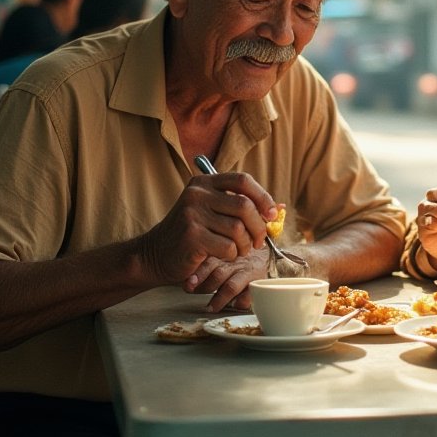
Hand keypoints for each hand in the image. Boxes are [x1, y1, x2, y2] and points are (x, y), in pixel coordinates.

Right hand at [138, 170, 276, 300]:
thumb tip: (280, 208)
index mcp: (203, 182)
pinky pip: (228, 246)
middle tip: (258, 241)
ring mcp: (192, 214)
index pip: (242, 180)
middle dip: (258, 226)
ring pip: (238, 228)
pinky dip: (232, 255)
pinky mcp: (191, 236)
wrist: (155, 255)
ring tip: (239, 250)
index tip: (272, 214)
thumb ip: (240, 207)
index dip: (262, 197)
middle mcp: (197, 194)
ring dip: (245, 244)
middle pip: (244, 205)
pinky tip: (224, 256)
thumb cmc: (192, 235)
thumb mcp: (213, 213)